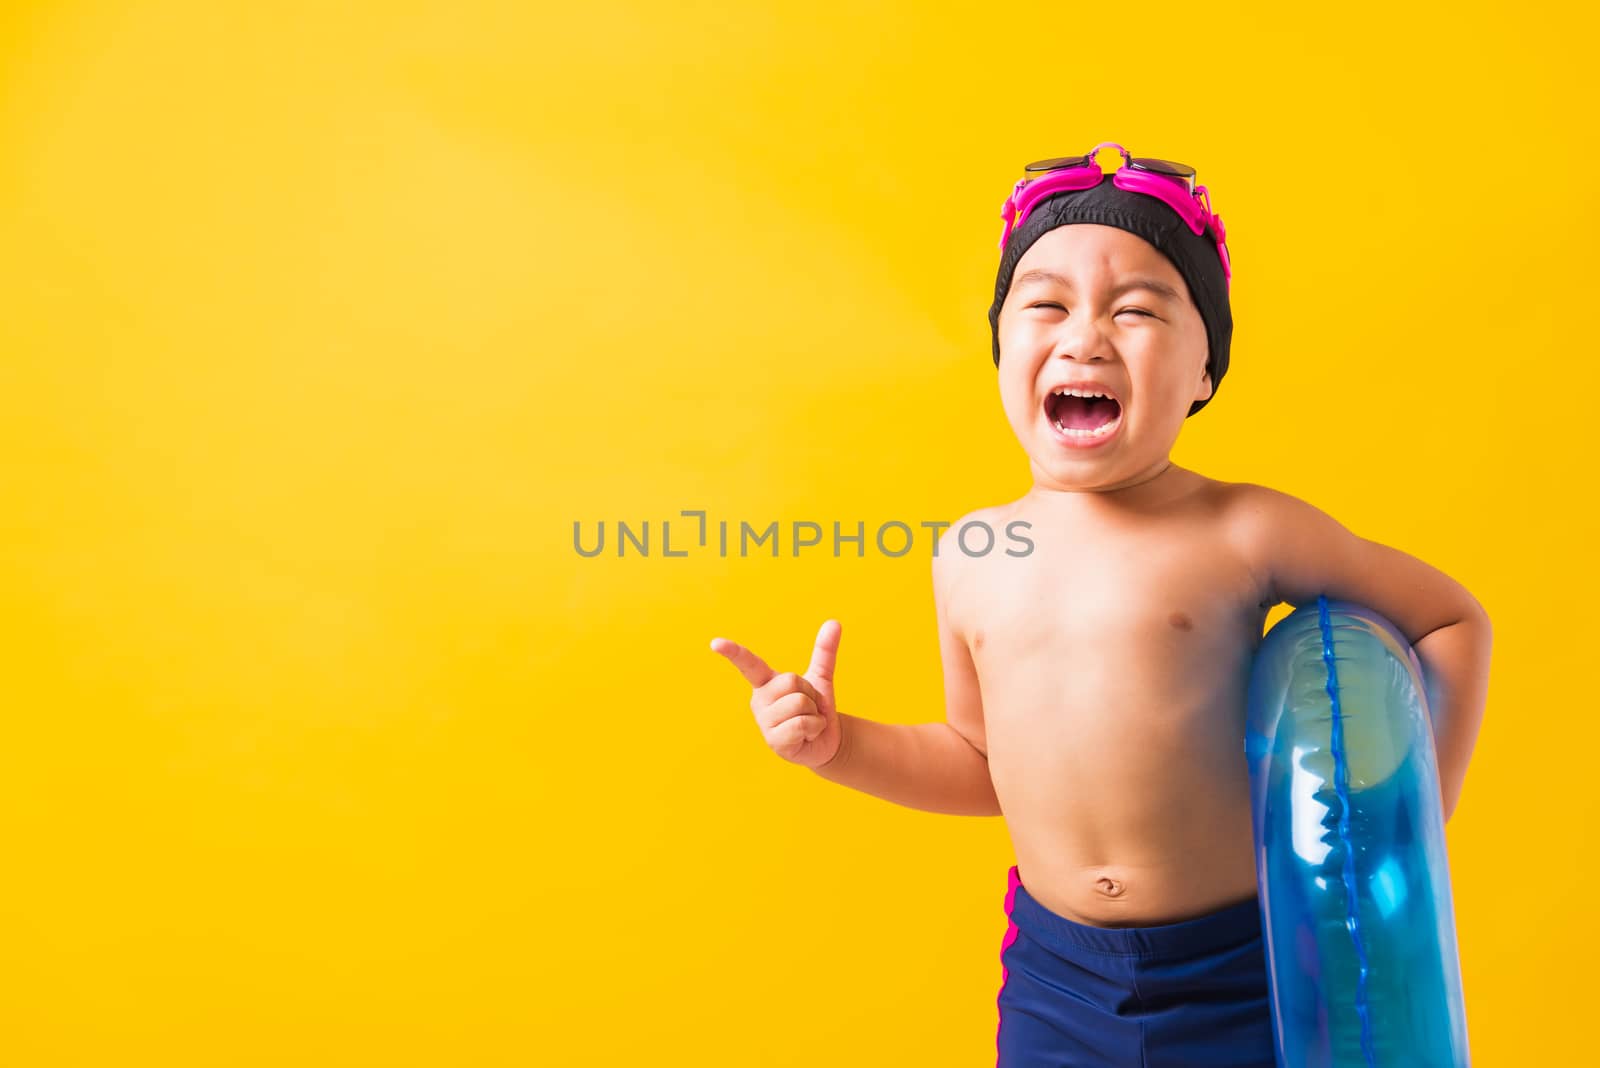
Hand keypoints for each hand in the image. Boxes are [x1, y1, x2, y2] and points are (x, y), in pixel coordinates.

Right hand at [710, 620, 843, 768]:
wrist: (826, 741)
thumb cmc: (816, 708)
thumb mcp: (821, 678)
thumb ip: (824, 651)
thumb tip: (834, 622)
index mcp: (766, 682)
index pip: (749, 664)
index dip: (733, 652)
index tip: (715, 643)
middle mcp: (760, 700)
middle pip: (792, 681)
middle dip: (811, 693)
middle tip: (809, 707)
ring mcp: (764, 722)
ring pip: (799, 703)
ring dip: (814, 713)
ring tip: (808, 722)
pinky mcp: (774, 741)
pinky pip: (801, 724)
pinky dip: (815, 727)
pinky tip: (808, 735)